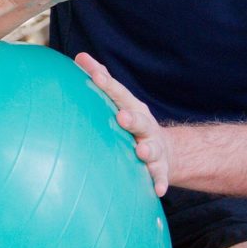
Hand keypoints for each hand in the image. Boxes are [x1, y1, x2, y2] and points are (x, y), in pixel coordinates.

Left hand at [75, 52, 167, 196]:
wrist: (167, 152)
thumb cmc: (132, 122)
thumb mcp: (120, 101)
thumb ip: (102, 79)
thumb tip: (79, 56)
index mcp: (132, 108)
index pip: (119, 94)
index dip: (108, 85)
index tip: (96, 76)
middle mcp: (145, 126)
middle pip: (139, 120)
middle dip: (132, 118)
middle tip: (122, 117)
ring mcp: (154, 148)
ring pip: (151, 149)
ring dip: (147, 151)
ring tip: (141, 152)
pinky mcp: (160, 169)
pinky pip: (161, 176)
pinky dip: (160, 182)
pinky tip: (159, 190)